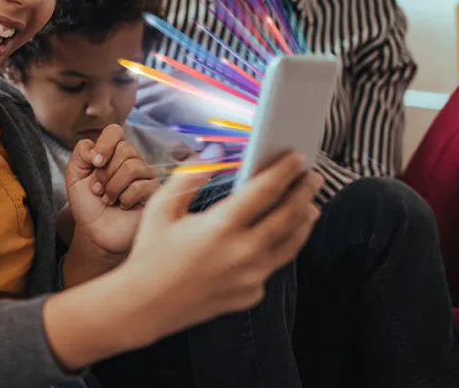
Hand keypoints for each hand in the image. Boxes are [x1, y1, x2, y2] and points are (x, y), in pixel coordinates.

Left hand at [65, 125, 159, 258]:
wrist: (95, 231)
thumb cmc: (87, 204)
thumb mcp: (74, 176)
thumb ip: (81, 153)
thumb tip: (98, 149)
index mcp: (113, 153)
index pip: (115, 131)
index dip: (105, 144)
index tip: (95, 163)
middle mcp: (132, 160)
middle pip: (125, 149)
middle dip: (105, 173)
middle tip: (98, 190)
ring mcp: (145, 176)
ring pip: (133, 167)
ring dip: (113, 187)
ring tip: (108, 199)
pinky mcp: (154, 192)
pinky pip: (142, 186)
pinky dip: (126, 198)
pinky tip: (122, 206)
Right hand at [117, 152, 322, 343]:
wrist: (145, 307)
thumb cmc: (151, 254)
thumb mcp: (161, 209)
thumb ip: (189, 177)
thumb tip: (213, 153)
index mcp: (220, 227)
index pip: (265, 191)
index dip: (285, 171)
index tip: (297, 158)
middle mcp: (243, 253)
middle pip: (289, 216)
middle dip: (304, 192)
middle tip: (313, 177)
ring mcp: (251, 277)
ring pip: (291, 244)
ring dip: (303, 221)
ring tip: (310, 205)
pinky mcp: (251, 294)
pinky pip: (272, 266)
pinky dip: (279, 248)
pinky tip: (278, 237)